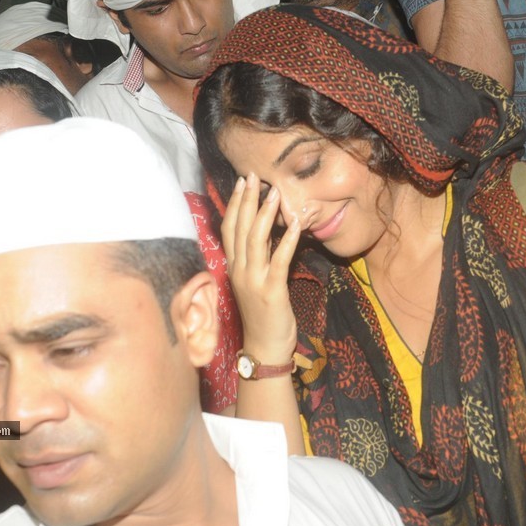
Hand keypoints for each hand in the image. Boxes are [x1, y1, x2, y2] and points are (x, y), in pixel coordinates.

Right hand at [221, 173, 301, 359]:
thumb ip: (256, 258)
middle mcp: (239, 271)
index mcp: (234, 267)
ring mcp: (253, 281)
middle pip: (239, 229)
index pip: (229, 229)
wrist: (264, 348)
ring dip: (265, 214)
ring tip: (275, 193)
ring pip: (255, 240)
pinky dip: (286, 241)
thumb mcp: (254, 282)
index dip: (235, 204)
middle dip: (247, 200)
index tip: (243, 183)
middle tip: (254, 176)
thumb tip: (265, 232)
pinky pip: (279, 261)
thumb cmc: (262, 315)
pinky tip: (296, 225)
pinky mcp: (271, 291)